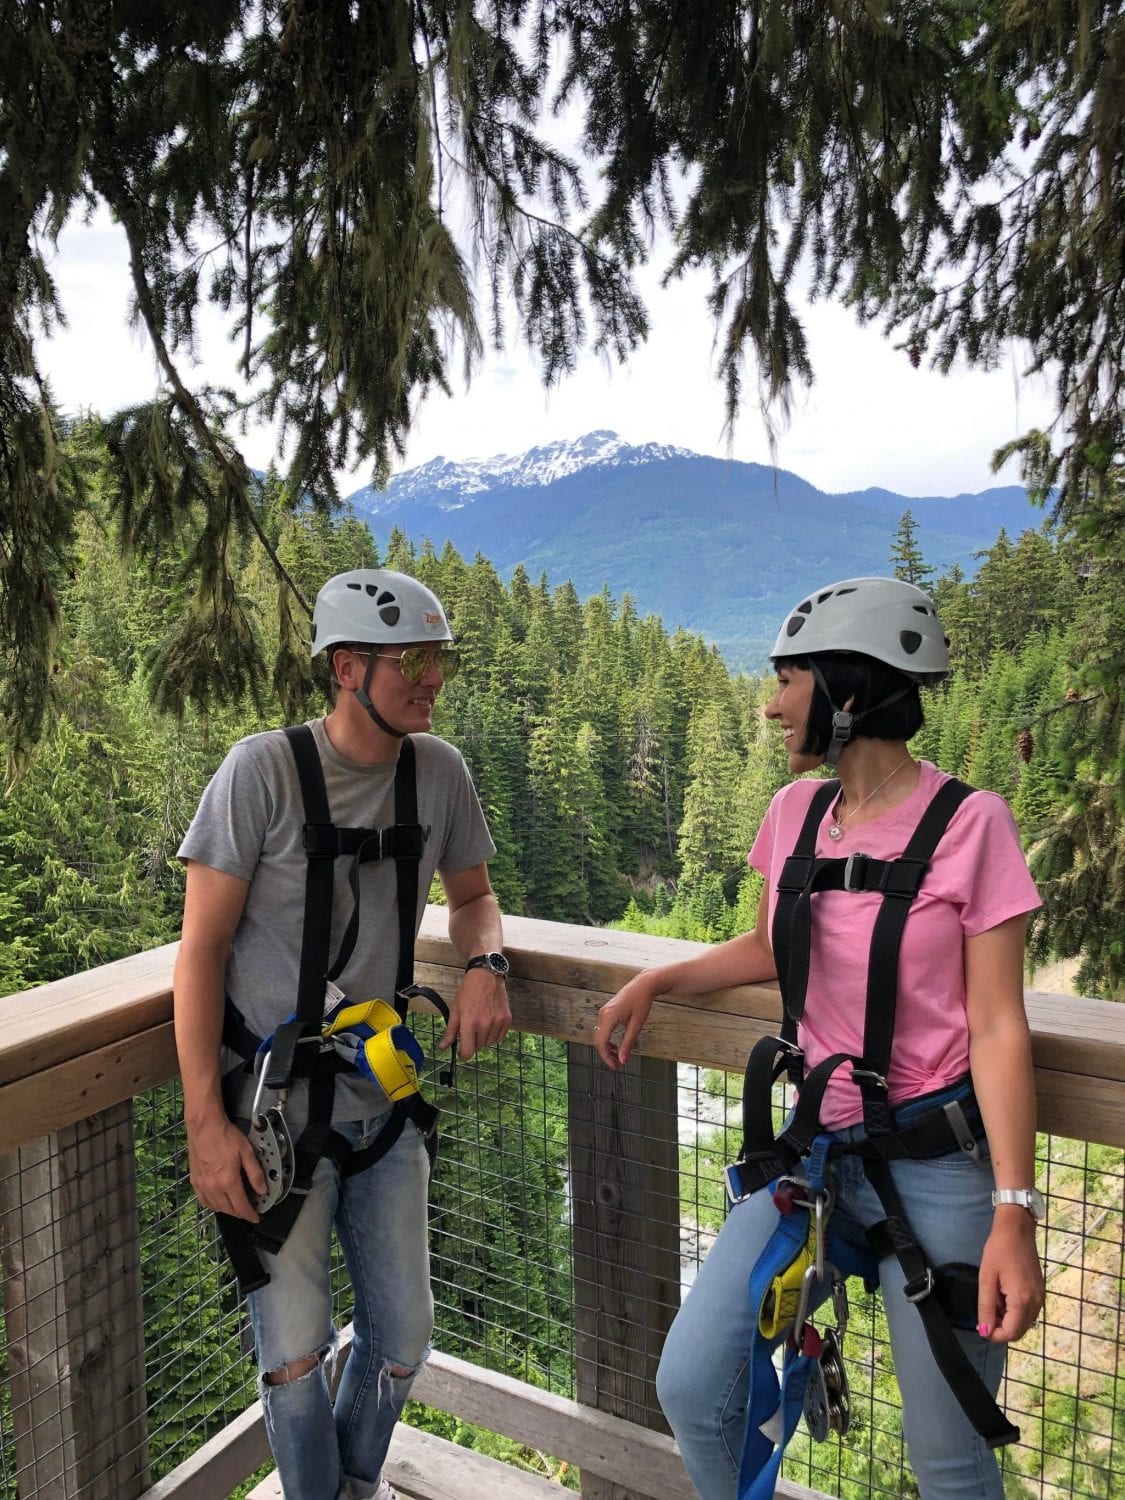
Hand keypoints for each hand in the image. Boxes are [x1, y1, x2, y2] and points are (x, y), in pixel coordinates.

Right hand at [187, 1114, 265, 1222]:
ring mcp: (202, 1185)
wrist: (204, 1127)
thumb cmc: (225, 1136)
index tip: (256, 1217)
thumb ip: (255, 1173)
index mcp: (228, 1181)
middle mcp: (214, 1187)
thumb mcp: (247, 1152)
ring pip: (216, 1207)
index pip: (241, 1206)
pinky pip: (204, 1201)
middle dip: (241, 1213)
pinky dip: (213, 1205)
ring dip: (228, 1210)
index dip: (250, 1215)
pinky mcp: (194, 1181)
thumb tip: (262, 1189)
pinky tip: (218, 1201)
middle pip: (229, 1209)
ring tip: (236, 1205)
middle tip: (249, 1210)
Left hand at [440, 968, 510, 1060]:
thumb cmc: (468, 991)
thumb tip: (442, 1048)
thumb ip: (450, 1031)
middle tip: (470, 1030)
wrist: (486, 975)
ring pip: (489, 1043)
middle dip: (472, 1043)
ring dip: (483, 1039)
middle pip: (478, 1047)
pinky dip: (494, 1035)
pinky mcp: (507, 1019)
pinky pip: (500, 1037)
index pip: (468, 1051)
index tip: (461, 1054)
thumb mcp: (455, 1010)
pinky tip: (489, 1025)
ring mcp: (498, 1022)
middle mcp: (485, 1025)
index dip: (464, 1055)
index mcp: (470, 1023)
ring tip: (480, 1025)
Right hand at [593, 973, 658, 1069]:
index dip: (606, 1057)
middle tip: (617, 1065)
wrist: (643, 984)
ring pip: (600, 1036)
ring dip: (607, 1048)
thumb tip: (623, 1060)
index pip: (601, 1043)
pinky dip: (607, 1040)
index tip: (615, 1067)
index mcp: (609, 1017)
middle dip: (606, 1055)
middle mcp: (603, 1014)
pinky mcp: (607, 1011)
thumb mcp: (637, 1025)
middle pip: (598, 1040)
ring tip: (618, 1057)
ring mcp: (604, 1012)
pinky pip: (603, 1029)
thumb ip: (628, 1043)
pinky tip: (615, 1046)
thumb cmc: (642, 1001)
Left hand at [976, 1208, 1044, 1342]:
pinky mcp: (1040, 1292)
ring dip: (1008, 1319)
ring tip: (994, 1300)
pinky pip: (1028, 1312)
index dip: (994, 1334)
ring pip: (1024, 1323)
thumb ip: (986, 1307)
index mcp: (1022, 1301)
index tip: (981, 1325)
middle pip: (1019, 1331)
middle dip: (1001, 1328)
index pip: (1011, 1333)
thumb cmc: (998, 1251)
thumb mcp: (986, 1278)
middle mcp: (1035, 1303)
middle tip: (986, 1311)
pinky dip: (1015, 1311)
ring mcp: (1040, 1298)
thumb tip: (985, 1331)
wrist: (1017, 1229)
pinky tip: (1004, 1295)